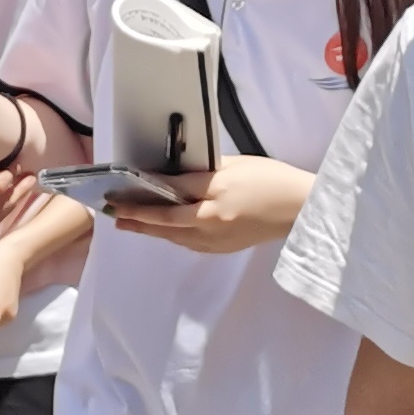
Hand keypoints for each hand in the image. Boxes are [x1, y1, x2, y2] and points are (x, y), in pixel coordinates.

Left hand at [103, 155, 313, 251]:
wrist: (301, 209)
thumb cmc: (271, 179)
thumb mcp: (234, 166)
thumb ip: (201, 172)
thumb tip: (172, 176)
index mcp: (215, 198)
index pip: (169, 196)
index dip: (140, 196)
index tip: (117, 195)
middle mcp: (211, 223)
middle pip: (165, 223)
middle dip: (136, 219)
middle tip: (112, 216)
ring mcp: (217, 240)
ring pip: (174, 237)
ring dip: (150, 230)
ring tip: (128, 224)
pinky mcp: (224, 248)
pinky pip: (189, 244)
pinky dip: (172, 236)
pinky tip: (163, 231)